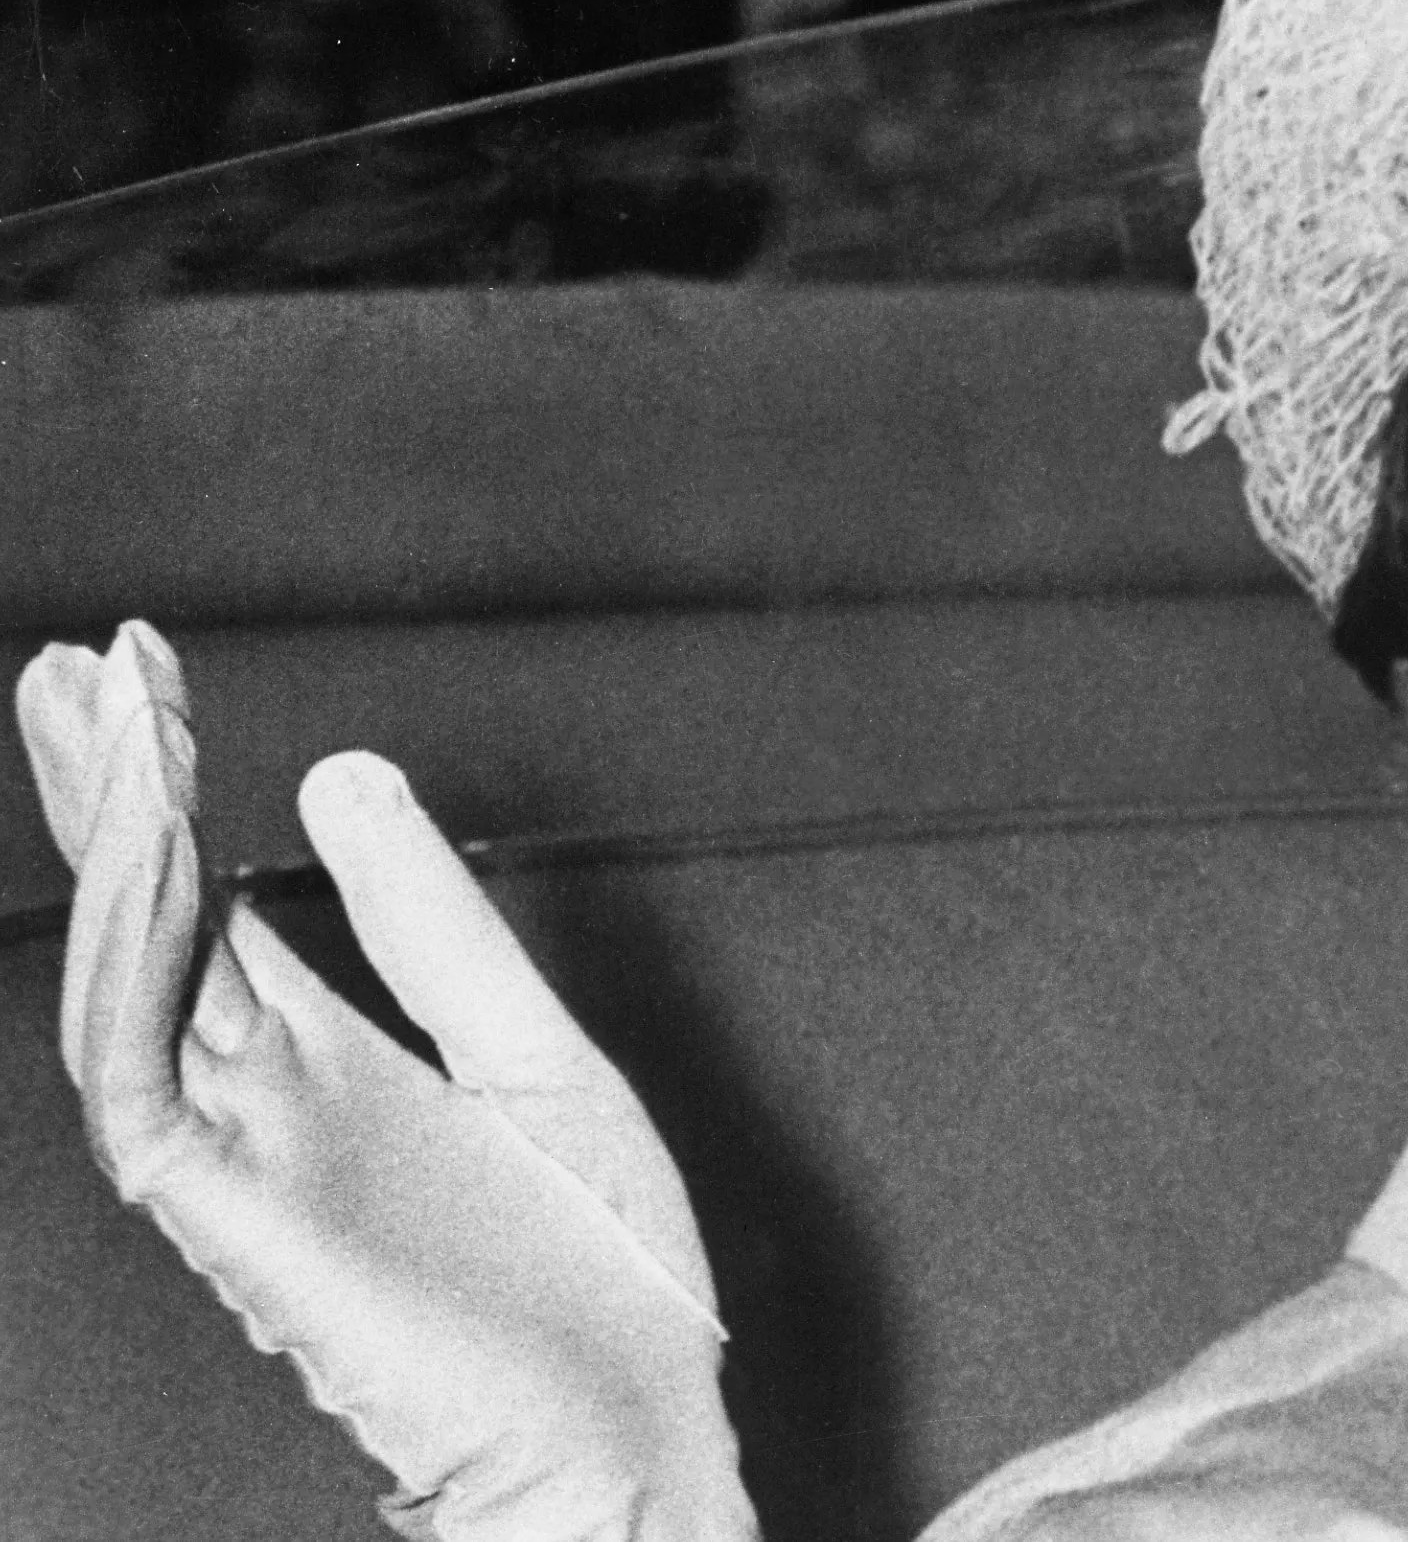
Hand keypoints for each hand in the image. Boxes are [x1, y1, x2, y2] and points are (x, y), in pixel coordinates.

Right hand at [18, 623, 759, 1541]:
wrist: (639, 1436)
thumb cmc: (595, 1280)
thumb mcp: (531, 1047)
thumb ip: (434, 926)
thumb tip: (342, 777)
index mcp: (335, 1068)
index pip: (214, 906)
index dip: (174, 794)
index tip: (140, 674)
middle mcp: (273, 1108)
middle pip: (150, 929)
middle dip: (106, 797)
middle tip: (76, 664)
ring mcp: (253, 1165)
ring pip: (132, 990)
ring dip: (115, 853)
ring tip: (104, 721)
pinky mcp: (250, 1228)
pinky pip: (148, 1091)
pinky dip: (137, 975)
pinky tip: (149, 866)